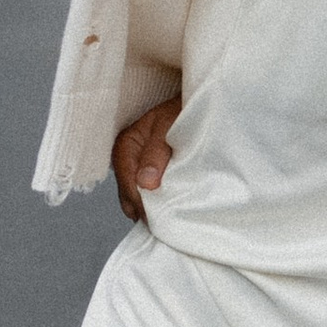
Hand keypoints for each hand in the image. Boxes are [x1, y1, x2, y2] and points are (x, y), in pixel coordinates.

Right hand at [111, 97, 181, 219]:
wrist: (200, 101)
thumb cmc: (184, 107)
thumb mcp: (170, 125)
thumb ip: (156, 153)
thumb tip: (145, 184)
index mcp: (126, 144)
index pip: (126, 180)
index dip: (139, 200)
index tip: (155, 217)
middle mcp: (128, 158)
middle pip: (129, 194)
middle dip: (144, 209)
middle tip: (164, 226)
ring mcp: (139, 167)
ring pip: (138, 197)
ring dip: (152, 207)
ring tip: (168, 221)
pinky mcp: (152, 173)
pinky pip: (150, 194)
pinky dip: (159, 202)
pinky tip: (171, 210)